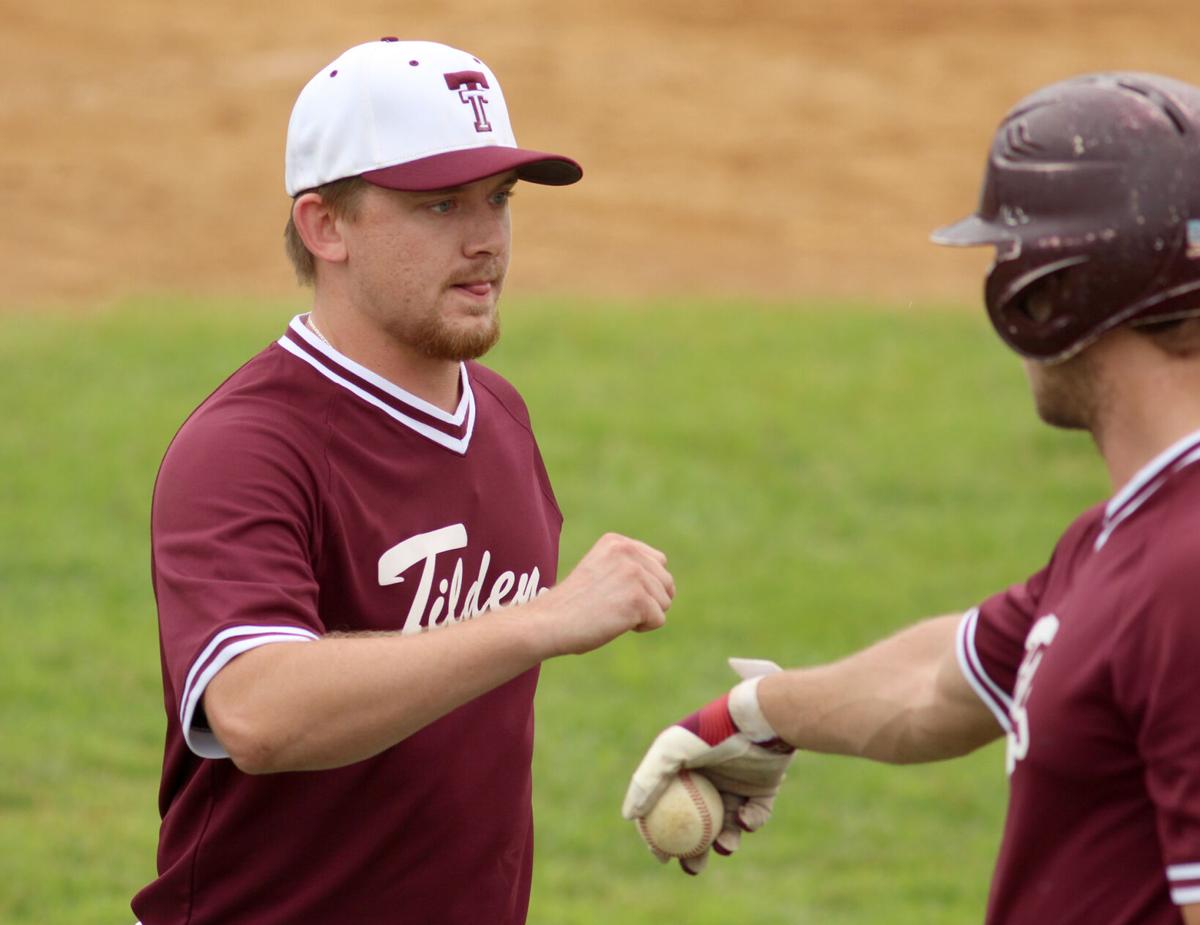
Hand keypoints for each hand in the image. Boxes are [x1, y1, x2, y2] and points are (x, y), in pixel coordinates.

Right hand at [528, 533, 673, 655]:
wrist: (550, 621)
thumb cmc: (573, 604)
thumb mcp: (601, 571)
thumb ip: (629, 568)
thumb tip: (669, 586)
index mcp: (617, 542)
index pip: (659, 562)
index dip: (644, 585)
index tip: (615, 592)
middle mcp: (627, 551)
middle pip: (666, 583)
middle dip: (648, 601)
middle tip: (614, 606)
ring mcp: (633, 573)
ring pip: (665, 602)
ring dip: (644, 615)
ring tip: (612, 613)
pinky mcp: (638, 598)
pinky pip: (659, 620)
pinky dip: (641, 628)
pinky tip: (615, 622)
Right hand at [622, 658, 794, 873]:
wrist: (759, 721)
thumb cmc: (711, 732)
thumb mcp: (670, 752)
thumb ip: (647, 780)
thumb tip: (629, 816)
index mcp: (685, 770)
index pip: (667, 809)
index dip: (660, 835)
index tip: (661, 856)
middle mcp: (709, 779)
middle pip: (697, 824)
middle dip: (693, 851)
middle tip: (692, 866)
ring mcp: (736, 785)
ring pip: (727, 825)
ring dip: (724, 842)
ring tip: (723, 846)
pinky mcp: (763, 789)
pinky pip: (755, 815)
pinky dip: (751, 822)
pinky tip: (745, 819)